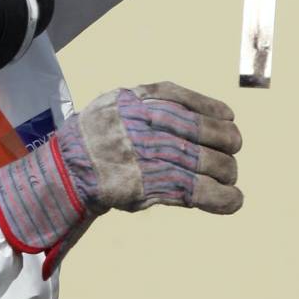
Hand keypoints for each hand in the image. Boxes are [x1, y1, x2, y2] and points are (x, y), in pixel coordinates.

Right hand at [0, 82, 242, 271]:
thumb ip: (150, 103)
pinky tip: (233, 200)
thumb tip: (203, 112)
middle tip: (231, 150)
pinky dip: (219, 197)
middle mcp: (141, 124)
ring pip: (202, 162)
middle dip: (225, 141)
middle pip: (200, 130)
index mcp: (133, 101)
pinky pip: (193, 190)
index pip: (181, 98)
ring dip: (225, 172)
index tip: (228, 117)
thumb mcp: (114, 105)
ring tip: (230, 178)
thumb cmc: (93, 140)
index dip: (211, 109)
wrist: (64, 174)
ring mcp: (145, 155)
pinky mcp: (147, 185)